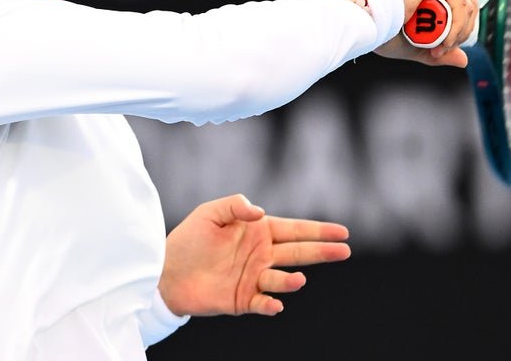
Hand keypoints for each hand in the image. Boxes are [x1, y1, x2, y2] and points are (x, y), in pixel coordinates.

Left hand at [158, 193, 350, 317]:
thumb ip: (235, 206)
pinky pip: (263, 303)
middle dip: (322, 251)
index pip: (294, 229)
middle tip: (344, 251)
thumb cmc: (188, 239)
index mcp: (258, 232)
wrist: (166, 272)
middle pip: (298, 253)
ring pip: (282, 279)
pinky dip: (271, 304)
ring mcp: (254, 278)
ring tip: (297, 279)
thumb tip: (261, 211)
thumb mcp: (209, 213)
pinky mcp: (243, 299)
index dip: (318, 231)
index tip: (342, 232)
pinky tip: (275, 303)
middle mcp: (261, 254)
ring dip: (291, 280)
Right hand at [375, 0, 477, 67]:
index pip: (462, 10)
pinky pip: (458, 0)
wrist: (368, 23)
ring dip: (458, 31)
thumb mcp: (417, 47)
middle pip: (469, 6)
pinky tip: (444, 37)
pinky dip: (456, 23)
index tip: (442, 52)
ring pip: (466, 5)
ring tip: (441, 45)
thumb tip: (464, 59)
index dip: (459, 33)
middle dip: (462, 33)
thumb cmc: (383, 31)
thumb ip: (440, 52)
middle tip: (444, 49)